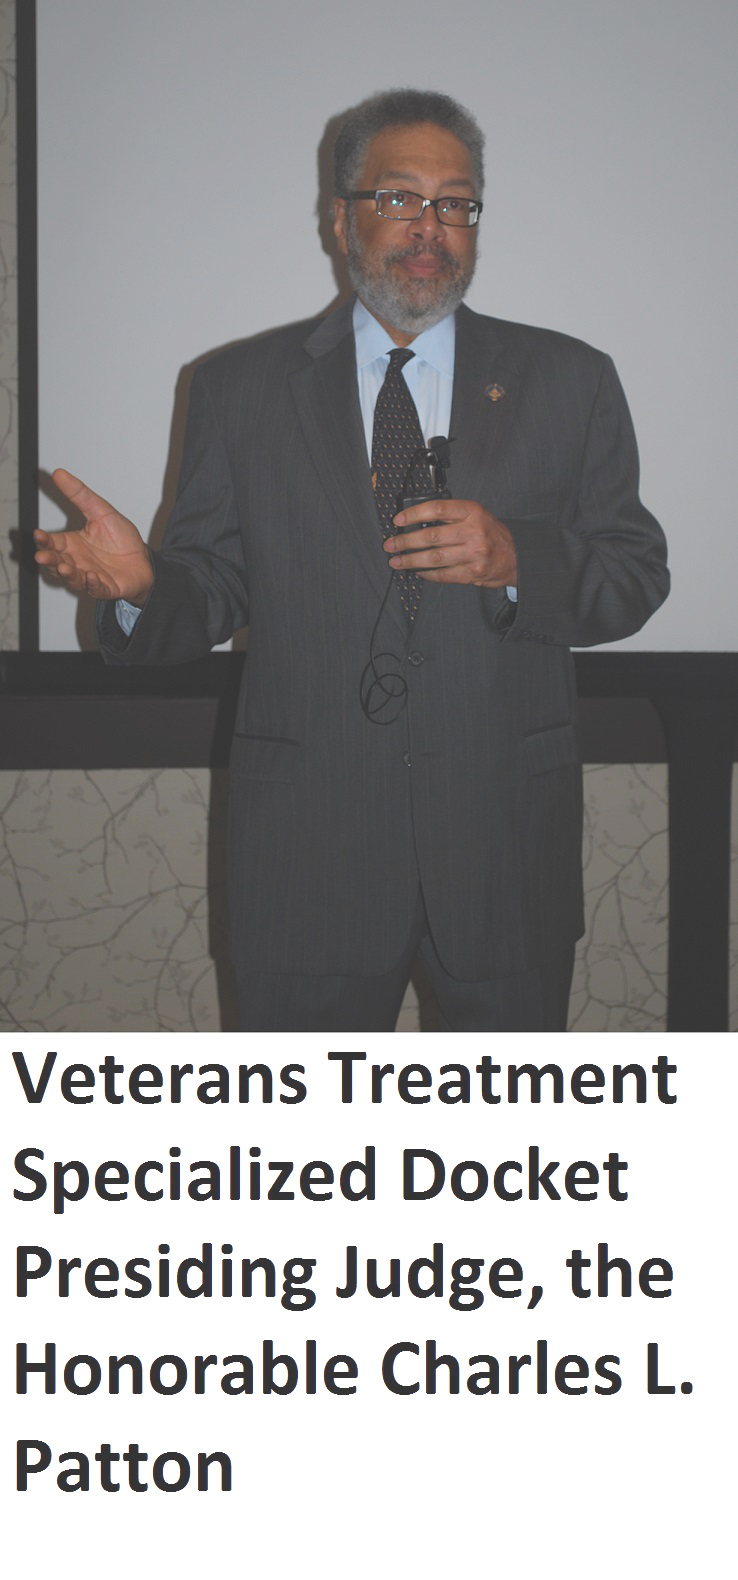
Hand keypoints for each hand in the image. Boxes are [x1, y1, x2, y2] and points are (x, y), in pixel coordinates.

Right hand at [34, 469, 154, 604]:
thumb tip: (59, 473)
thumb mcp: (101, 511)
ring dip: (67, 573)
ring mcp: (89, 576)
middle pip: (56, 562)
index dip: (44, 540)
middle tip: (42, 556)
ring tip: (64, 567)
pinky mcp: (106, 588)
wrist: (144, 559)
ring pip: (73, 578)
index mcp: (72, 544)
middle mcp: (77, 562)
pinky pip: (96, 588)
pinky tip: (91, 576)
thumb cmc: (120, 539)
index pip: (52, 543)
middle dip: (49, 560)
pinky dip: (92, 584)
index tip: (38, 534)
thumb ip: (79, 495)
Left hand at [384, 498, 516, 586]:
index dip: (414, 514)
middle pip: (431, 536)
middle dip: (405, 541)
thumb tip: (416, 523)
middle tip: (390, 545)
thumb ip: (451, 517)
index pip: (437, 509)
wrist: (516, 556)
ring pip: (434, 558)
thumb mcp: (475, 516)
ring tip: (396, 561)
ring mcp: (473, 554)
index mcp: (472, 512)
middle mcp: (473, 531)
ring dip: (411, 560)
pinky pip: (443, 575)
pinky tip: (417, 571)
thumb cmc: (491, 534)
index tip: (398, 520)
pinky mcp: (472, 573)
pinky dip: (427, 574)